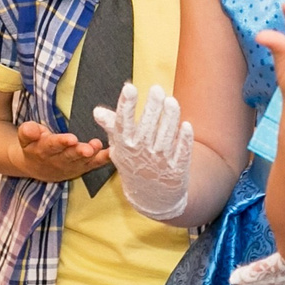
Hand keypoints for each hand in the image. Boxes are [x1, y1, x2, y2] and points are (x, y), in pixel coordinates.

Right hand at [15, 120, 108, 182]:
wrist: (37, 167)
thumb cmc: (35, 145)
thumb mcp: (26, 138)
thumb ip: (29, 132)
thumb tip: (31, 129)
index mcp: (42, 151)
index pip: (51, 146)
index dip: (61, 143)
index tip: (71, 139)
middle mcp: (57, 161)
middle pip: (69, 156)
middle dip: (79, 152)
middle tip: (88, 149)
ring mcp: (71, 166)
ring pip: (82, 161)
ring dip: (92, 155)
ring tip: (97, 147)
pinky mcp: (82, 168)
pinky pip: (93, 164)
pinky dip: (103, 159)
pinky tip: (111, 153)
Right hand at [91, 82, 195, 219]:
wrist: (152, 196)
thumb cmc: (135, 164)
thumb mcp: (120, 148)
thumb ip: (113, 127)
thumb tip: (97, 110)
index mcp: (126, 145)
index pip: (124, 123)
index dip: (126, 105)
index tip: (129, 87)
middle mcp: (141, 153)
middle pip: (147, 127)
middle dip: (152, 108)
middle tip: (156, 89)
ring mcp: (160, 162)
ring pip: (165, 137)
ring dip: (169, 120)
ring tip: (172, 101)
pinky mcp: (177, 169)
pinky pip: (181, 153)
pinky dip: (184, 141)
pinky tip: (186, 125)